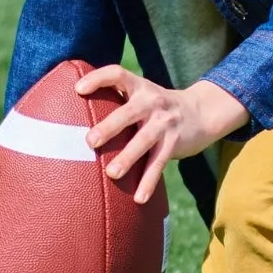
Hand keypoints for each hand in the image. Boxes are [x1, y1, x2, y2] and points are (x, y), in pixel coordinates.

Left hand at [77, 67, 247, 204]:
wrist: (200, 112)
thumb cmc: (156, 108)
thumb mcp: (141, 96)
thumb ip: (117, 102)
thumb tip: (72, 118)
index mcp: (139, 87)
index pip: (117, 74)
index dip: (97, 79)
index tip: (77, 90)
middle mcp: (152, 101)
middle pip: (129, 112)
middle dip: (109, 126)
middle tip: (90, 141)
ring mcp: (165, 122)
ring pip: (144, 140)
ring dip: (128, 157)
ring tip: (112, 173)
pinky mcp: (175, 142)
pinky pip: (159, 163)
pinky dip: (149, 182)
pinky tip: (138, 198)